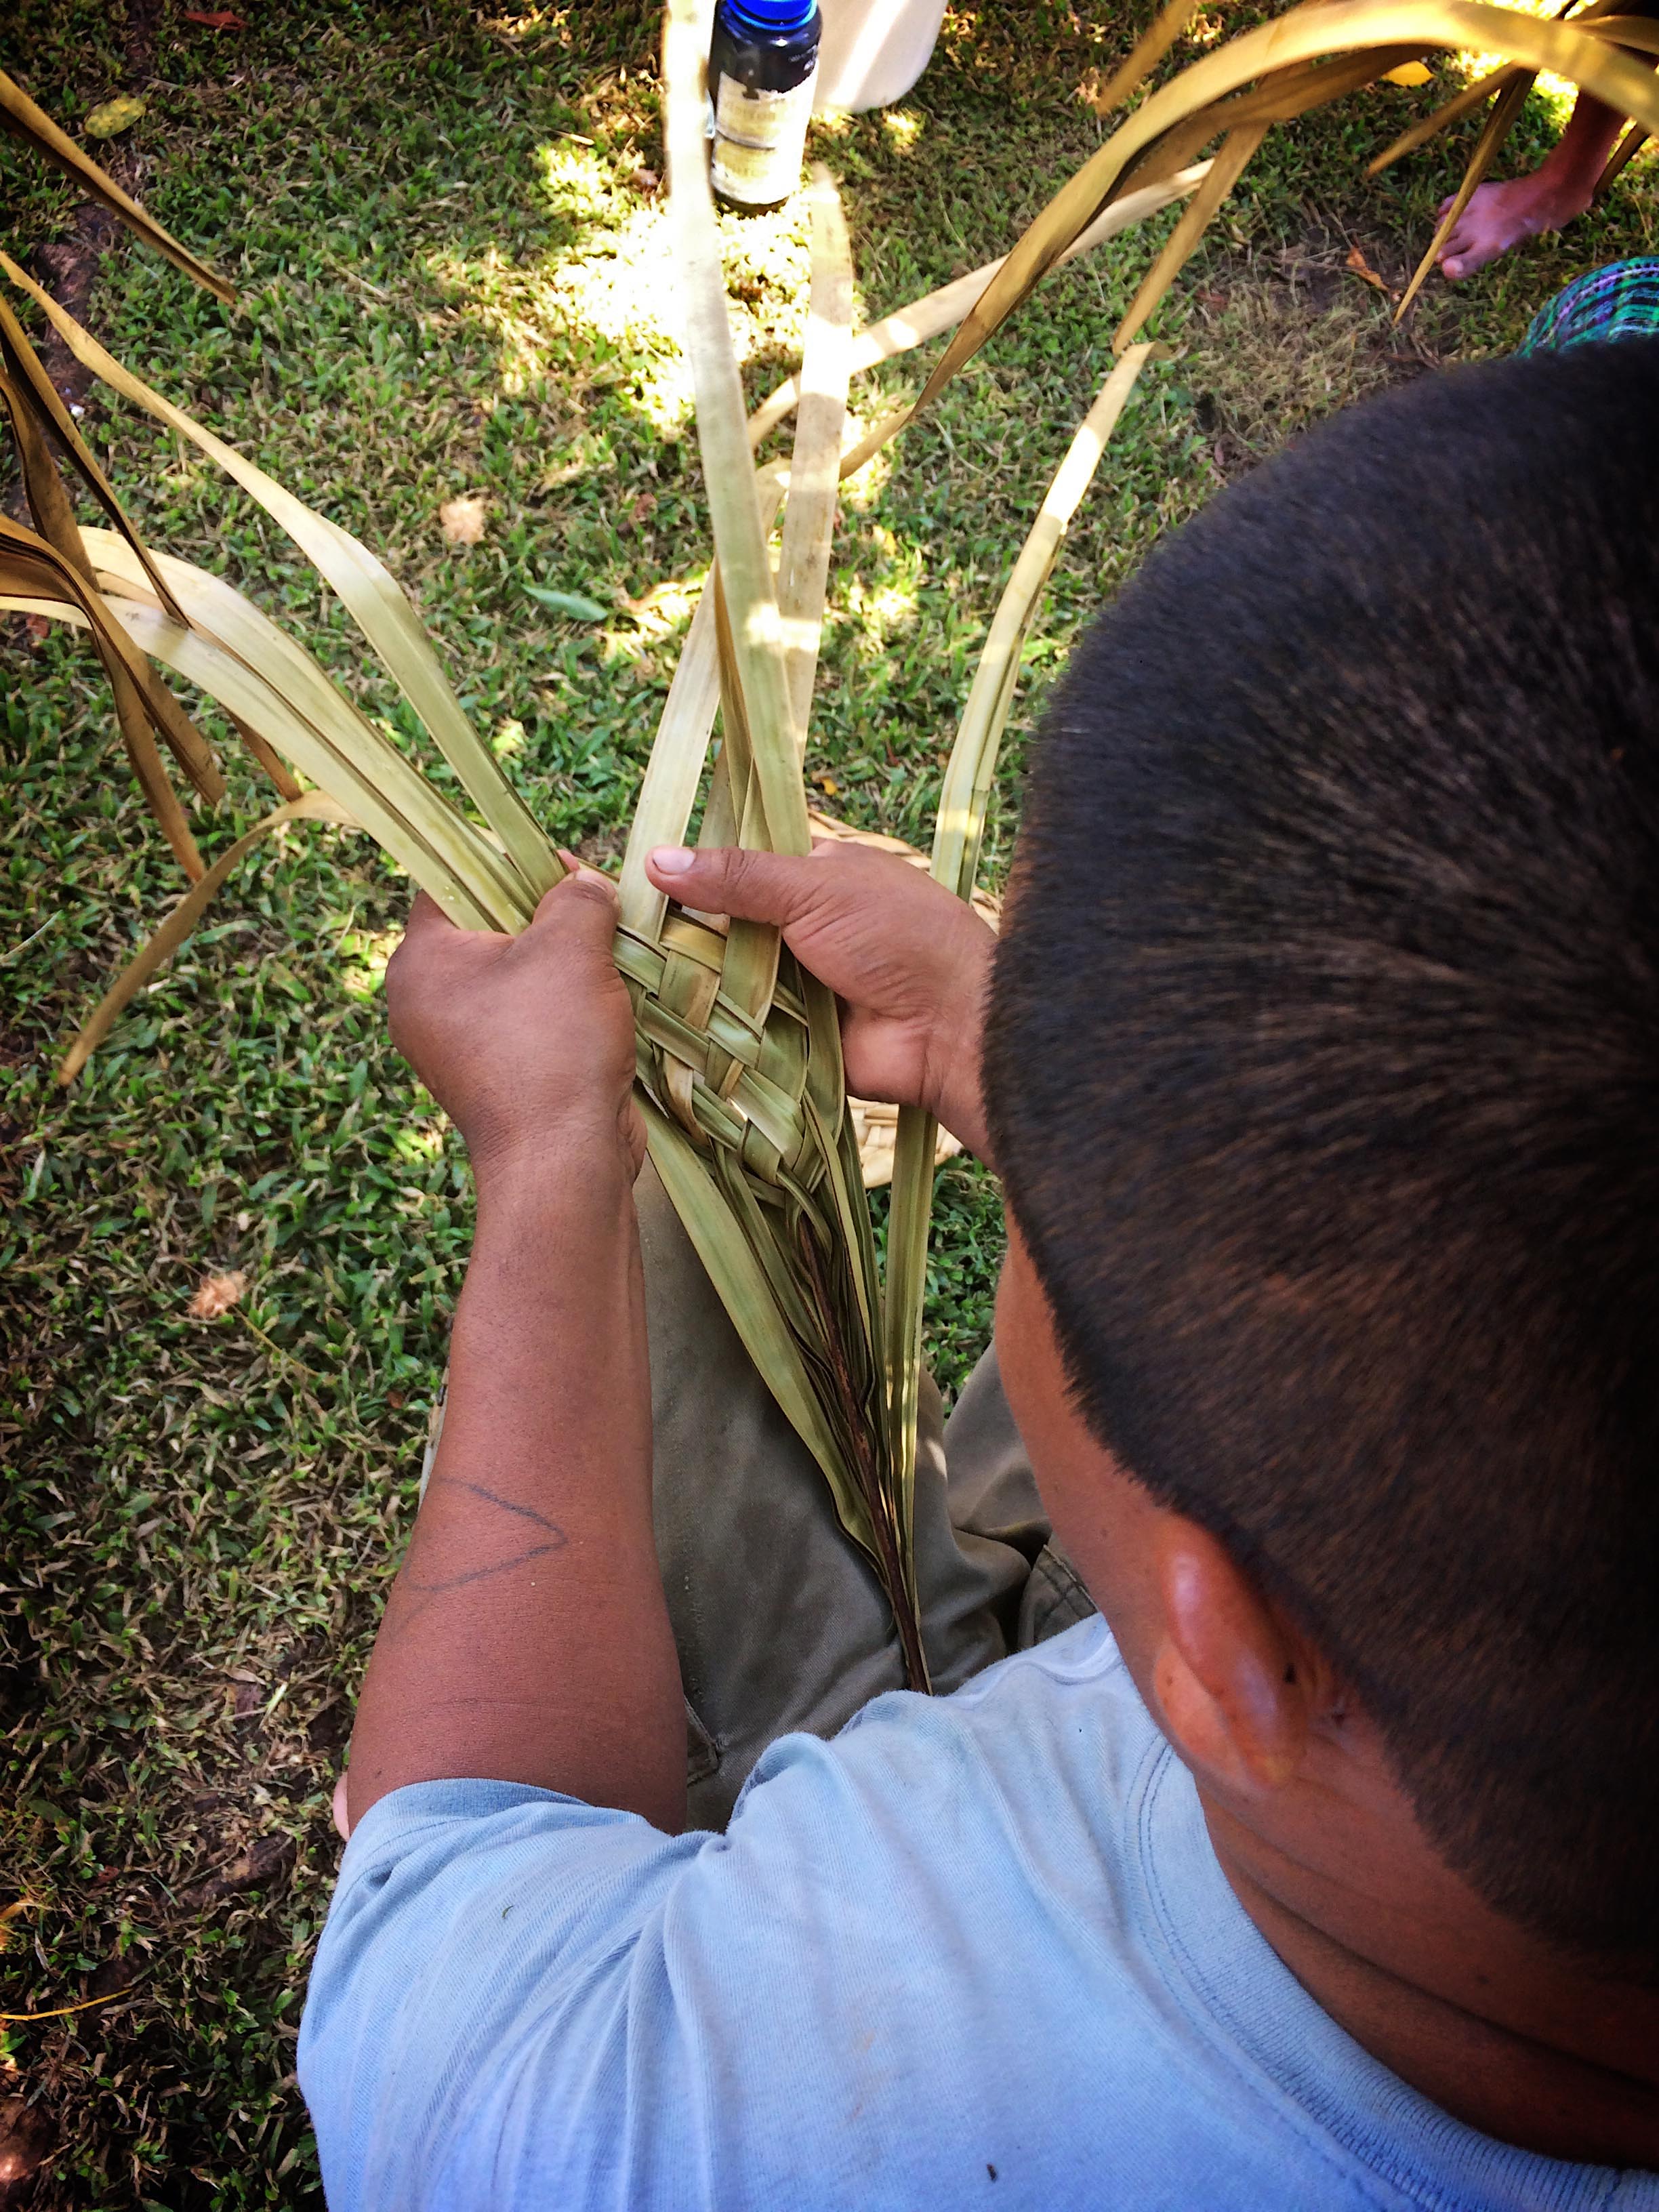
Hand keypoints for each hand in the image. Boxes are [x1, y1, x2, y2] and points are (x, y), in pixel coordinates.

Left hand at [385, 866, 644, 1192]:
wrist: (562, 1164)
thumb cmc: (553, 1047)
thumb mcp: (571, 947)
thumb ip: (577, 896)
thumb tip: (583, 883)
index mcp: (421, 963)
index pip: (449, 881)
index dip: (505, 861)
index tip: (558, 863)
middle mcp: (426, 1004)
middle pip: (486, 928)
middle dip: (544, 915)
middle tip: (592, 908)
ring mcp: (459, 1046)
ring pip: (514, 977)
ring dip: (563, 964)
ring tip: (608, 957)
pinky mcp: (496, 1078)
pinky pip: (528, 1021)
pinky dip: (564, 1009)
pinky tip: (605, 1006)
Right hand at [644, 840, 995, 1162]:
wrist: (950, 1028)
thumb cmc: (898, 938)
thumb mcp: (816, 888)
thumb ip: (738, 876)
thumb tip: (656, 858)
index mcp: (816, 878)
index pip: (739, 870)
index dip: (693, 875)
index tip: (634, 880)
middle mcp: (802, 930)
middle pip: (724, 929)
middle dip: (683, 935)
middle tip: (618, 936)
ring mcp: (795, 988)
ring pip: (725, 982)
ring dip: (691, 984)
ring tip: (624, 980)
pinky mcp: (789, 1041)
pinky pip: (738, 1032)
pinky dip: (709, 1030)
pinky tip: (655, 1025)